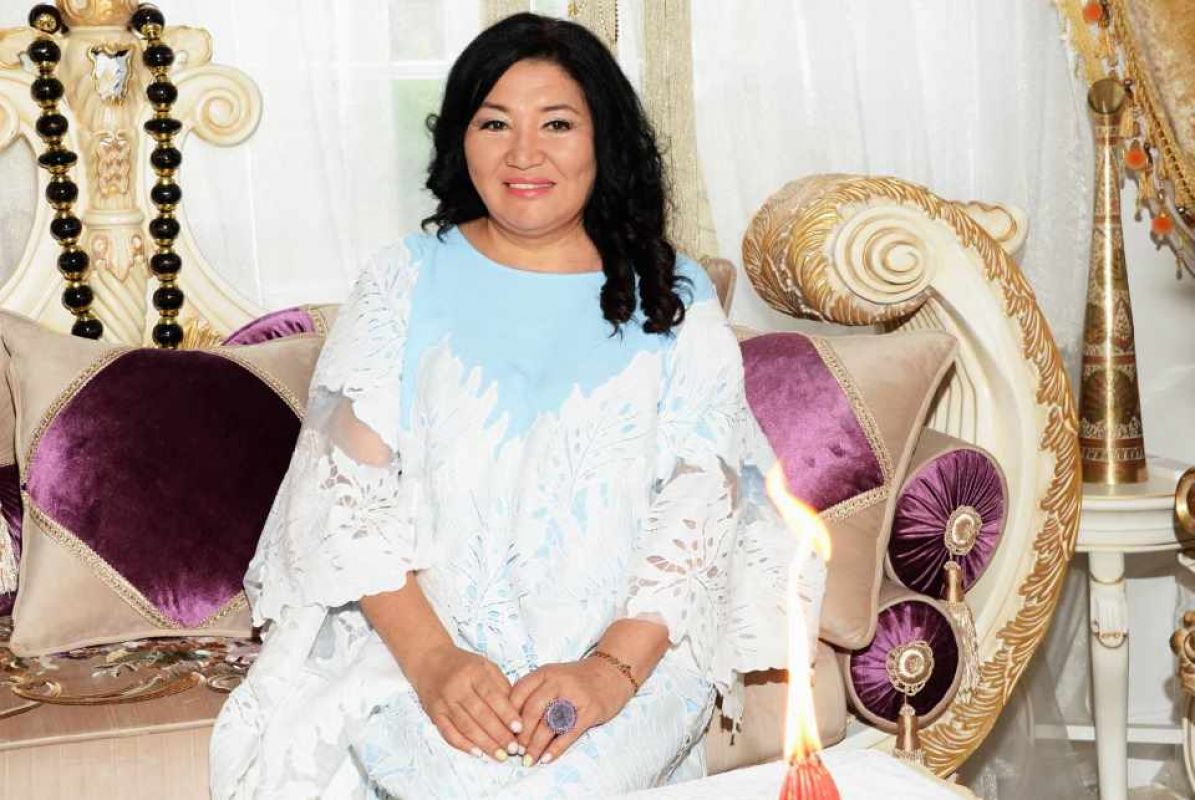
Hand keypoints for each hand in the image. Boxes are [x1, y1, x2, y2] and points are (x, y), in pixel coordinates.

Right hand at [405, 643, 522, 761]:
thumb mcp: (485, 665)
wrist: (429, 660)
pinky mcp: (434, 714)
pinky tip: (478, 752)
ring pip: (466, 727)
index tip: (519, 728)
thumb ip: (501, 685)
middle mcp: (457, 687)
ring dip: (485, 744)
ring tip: (500, 755)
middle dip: (499, 734)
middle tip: (513, 748)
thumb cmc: (463, 664)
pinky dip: (464, 745)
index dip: (506, 713)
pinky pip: (449, 733)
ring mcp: (444, 702)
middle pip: (480, 715)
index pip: (492, 696)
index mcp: (473, 672)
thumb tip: (516, 710)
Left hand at [511, 657, 635, 766]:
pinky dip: (556, 749)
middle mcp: (558, 682)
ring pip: (549, 725)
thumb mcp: (552, 677)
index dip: (508, 715)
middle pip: (532, 711)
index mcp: (544, 673)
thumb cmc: (576, 680)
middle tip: (514, 751)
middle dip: (521, 735)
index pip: (518, 693)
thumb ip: (533, 693)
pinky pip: (569, 733)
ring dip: (535, 746)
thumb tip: (510, 723)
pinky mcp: (590, 711)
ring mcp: (575, 696)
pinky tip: (546, 759)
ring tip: (528, 760)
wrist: (612, 673)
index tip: (503, 732)